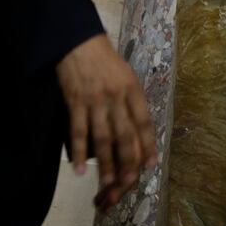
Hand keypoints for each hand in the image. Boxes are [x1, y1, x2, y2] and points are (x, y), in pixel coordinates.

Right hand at [56, 33, 156, 210]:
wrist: (77, 42)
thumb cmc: (105, 60)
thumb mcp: (126, 76)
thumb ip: (132, 101)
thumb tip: (138, 132)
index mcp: (132, 89)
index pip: (144, 122)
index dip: (148, 145)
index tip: (150, 165)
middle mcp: (116, 96)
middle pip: (125, 135)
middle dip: (127, 162)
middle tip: (128, 183)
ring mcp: (95, 100)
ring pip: (102, 138)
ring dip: (105, 163)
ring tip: (106, 183)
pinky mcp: (75, 102)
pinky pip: (78, 131)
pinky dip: (78, 152)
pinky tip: (78, 170)